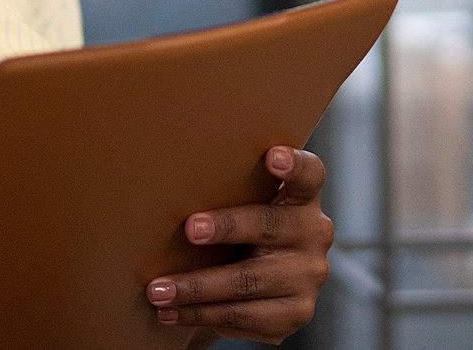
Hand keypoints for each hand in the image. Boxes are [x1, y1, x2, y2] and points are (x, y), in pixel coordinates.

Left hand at [143, 146, 332, 343]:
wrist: (265, 282)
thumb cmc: (244, 228)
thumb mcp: (247, 204)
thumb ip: (231, 189)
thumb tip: (165, 177)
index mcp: (302, 199)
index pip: (309, 174)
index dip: (295, 165)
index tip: (273, 156)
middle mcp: (314, 235)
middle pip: (268, 226)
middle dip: (226, 228)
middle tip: (189, 230)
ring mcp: (308, 278)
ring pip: (248, 282)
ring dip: (197, 288)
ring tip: (158, 290)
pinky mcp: (294, 313)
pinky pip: (243, 317)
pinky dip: (202, 315)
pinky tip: (172, 313)